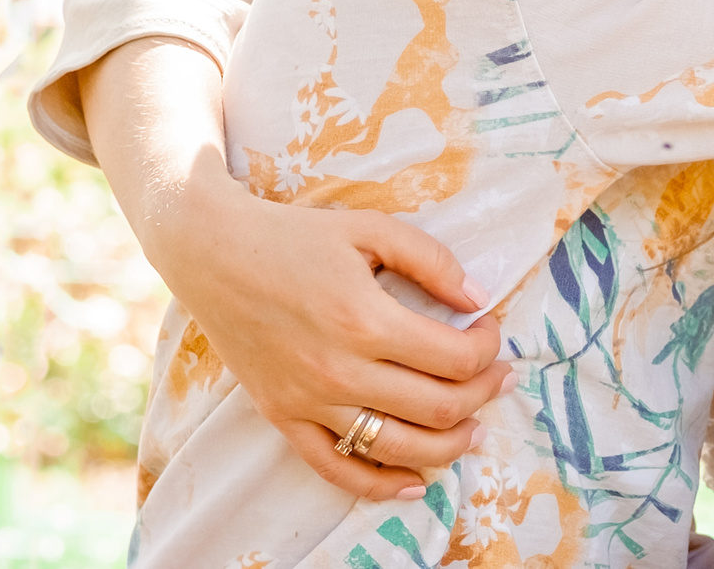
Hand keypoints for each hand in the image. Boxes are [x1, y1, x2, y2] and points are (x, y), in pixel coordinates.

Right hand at [153, 176, 513, 501]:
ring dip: (450, 446)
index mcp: (366, 320)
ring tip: (474, 429)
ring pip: (398, 448)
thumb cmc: (296, 236)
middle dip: (483, 394)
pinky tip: (414, 483)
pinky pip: (337, 470)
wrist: (214, 255)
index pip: (454, 359)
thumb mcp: (371, 229)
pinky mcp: (284, 418)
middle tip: (498, 376)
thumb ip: (431, 260)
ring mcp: (309, 402)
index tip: (488, 330)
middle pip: (438, 408)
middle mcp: (340, 371)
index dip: (487, 349)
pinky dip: (381, 484)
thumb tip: (477, 297)